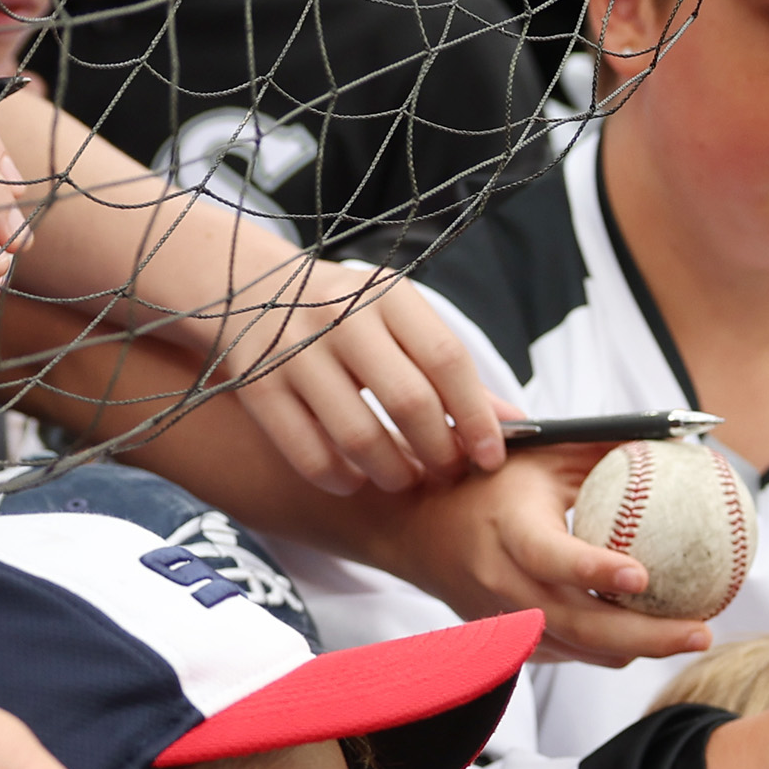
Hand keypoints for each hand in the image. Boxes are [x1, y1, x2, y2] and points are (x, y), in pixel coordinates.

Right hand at [209, 249, 511, 493]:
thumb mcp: (401, 322)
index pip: (446, 360)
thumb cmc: (349, 315)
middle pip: (409, 402)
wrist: (253, 288)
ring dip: (393, 473)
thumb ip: (454, 372)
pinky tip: (356, 479)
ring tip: (405, 478)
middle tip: (448, 472)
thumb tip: (516, 425)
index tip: (492, 456)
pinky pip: (309, 455)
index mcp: (388, 295)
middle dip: (439, 451)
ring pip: (359, 437)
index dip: (475, 417)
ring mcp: (294, 351)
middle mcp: (340, 317)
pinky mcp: (259, 386)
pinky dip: (340, 479)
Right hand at [383, 451, 716, 666]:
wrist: (418, 530)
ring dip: (639, 650)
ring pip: (581, 650)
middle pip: (579, 625)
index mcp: (509, 531)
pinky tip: (652, 638)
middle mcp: (504, 584)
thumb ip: (603, 450)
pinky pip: (571, 654)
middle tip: (701, 630)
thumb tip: (679, 441)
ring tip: (691, 636)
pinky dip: (611, 651)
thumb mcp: (539, 454)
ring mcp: (506, 620)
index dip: (596, 571)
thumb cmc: (487, 482)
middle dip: (646, 636)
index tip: (643, 576)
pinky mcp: (512, 641)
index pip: (552, 558)